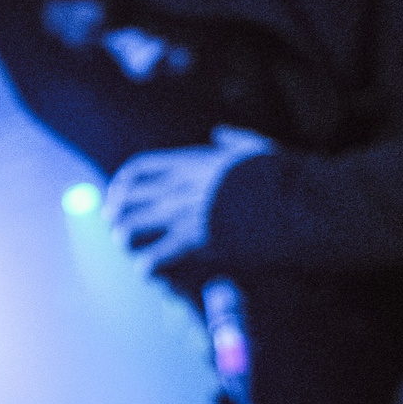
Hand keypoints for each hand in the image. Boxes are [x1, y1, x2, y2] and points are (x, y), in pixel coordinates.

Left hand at [104, 126, 273, 269]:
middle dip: (117, 212)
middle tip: (115, 223)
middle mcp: (176, 186)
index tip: (119, 192)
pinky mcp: (190, 240)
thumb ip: (233, 141)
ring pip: (132, 226)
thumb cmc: (275, 176)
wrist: (287, 202)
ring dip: (125, 238)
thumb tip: (221, 134)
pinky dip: (146, 265)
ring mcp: (180, 213)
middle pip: (127, 199)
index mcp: (188, 162)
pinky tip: (147, 270)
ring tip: (126, 246)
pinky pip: (154, 256)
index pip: (139, 168)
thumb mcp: (254, 149)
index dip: (122, 182)